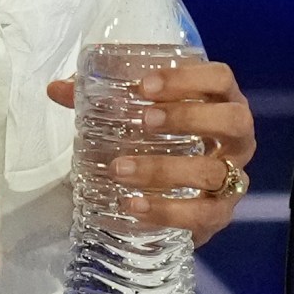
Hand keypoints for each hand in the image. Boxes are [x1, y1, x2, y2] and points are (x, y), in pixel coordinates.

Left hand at [48, 62, 254, 246]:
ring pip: (215, 172)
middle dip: (189, 117)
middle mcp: (236, 138)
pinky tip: (134, 205)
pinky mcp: (219, 214)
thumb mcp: (133, 112)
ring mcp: (233, 178)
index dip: (188, 78)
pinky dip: (168, 211)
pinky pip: (203, 215)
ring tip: (121, 169)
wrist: (175, 193)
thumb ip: (97, 98)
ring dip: (166, 169)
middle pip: (233, 120)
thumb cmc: (158, 137)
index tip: (145, 85)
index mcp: (219, 101)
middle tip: (144, 120)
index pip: (220, 78)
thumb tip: (56, 89)